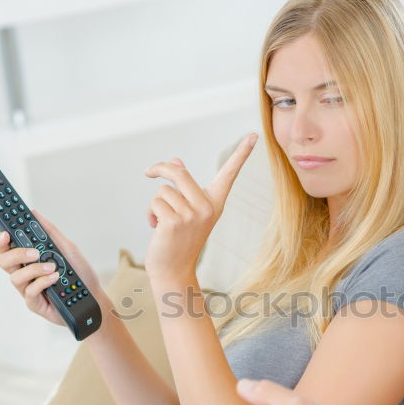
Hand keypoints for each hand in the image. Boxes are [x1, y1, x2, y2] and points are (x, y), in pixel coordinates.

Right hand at [0, 212, 101, 327]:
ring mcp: (28, 288)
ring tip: (52, 267)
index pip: (6, 247)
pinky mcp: (34, 303)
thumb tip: (34, 213)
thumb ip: (50, 232)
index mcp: (28, 258)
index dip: (1, 240)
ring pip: (15, 277)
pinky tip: (54, 278)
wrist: (93, 295)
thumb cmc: (79, 272)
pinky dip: (42, 282)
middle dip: (16, 254)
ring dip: (34, 269)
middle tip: (34, 252)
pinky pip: (29, 292)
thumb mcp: (67, 247)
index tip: (5, 233)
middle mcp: (24, 272)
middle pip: (4, 261)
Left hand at [144, 132, 256, 281]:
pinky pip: (155, 202)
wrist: (173, 269)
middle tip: (149, 172)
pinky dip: (150, 214)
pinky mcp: (175, 222)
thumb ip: (183, 187)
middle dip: (160, 169)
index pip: (229, 174)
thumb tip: (175, 161)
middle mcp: (207, 207)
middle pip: (179, 172)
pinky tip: (157, 228)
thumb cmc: (178, 239)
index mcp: (215, 202)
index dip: (241, 153)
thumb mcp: (185, 210)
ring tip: (162, 222)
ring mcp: (192, 215)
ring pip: (163, 191)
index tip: (254, 135)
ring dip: (156, 204)